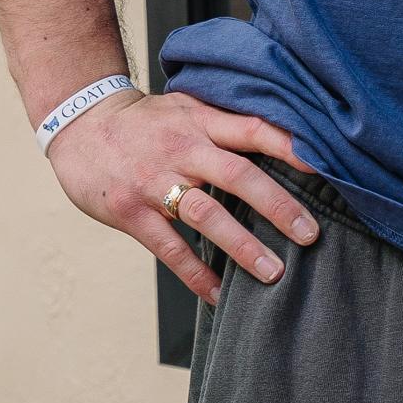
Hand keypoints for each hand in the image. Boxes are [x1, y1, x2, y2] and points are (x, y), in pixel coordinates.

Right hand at [46, 87, 319, 306]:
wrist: (80, 126)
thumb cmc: (147, 121)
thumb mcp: (187, 107)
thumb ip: (228, 123)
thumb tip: (288, 138)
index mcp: (201, 122)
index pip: (252, 129)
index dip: (288, 146)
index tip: (323, 165)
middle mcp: (183, 150)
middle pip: (238, 176)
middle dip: (278, 207)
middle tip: (311, 235)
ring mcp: (155, 183)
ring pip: (207, 216)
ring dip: (243, 247)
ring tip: (274, 273)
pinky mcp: (132, 214)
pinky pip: (170, 249)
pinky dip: (197, 275)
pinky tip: (220, 295)